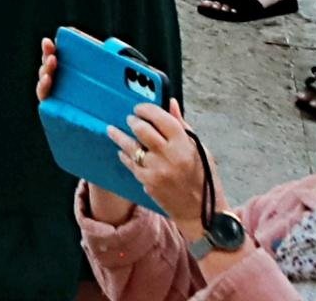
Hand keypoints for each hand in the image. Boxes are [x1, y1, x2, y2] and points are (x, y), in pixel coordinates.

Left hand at [111, 100, 215, 235]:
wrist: (201, 213)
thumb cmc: (203, 179)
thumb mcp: (200, 150)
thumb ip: (182, 126)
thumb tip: (171, 103)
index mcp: (185, 145)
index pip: (161, 118)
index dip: (147, 109)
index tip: (140, 108)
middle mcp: (169, 156)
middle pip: (142, 129)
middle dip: (133, 120)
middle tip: (130, 119)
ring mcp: (156, 170)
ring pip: (130, 146)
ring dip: (119, 135)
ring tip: (112, 130)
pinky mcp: (147, 182)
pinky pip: (130, 163)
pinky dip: (124, 155)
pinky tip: (122, 150)